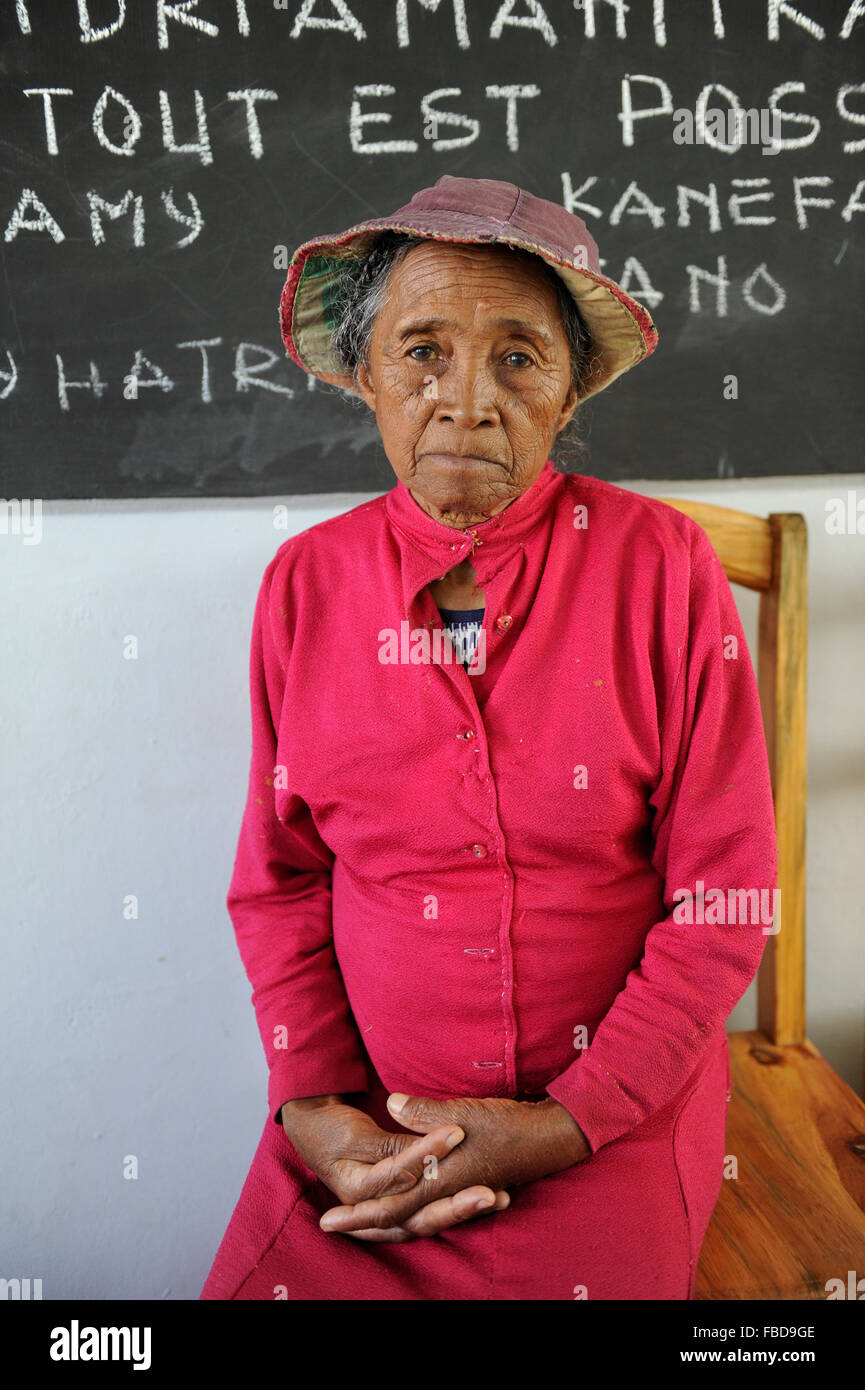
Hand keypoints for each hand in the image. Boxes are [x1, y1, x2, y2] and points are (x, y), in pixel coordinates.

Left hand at [318, 1093, 589, 1240]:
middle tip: (329, 1224)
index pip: (392, 1203)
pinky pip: (431, 1204)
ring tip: (355, 1218)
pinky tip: (400, 1207)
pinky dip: (413, 1208)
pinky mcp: (466, 1186)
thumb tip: (391, 1103)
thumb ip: (425, 1113)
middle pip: (397, 1216)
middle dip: (363, 1220)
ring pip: (412, 1213)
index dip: (360, 1212)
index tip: (329, 1219)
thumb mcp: (462, 1114)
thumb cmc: (507, 1124)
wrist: (551, 1137)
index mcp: (441, 1179)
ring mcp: (456, 1191)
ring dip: (384, 1215)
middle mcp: (445, 1192)